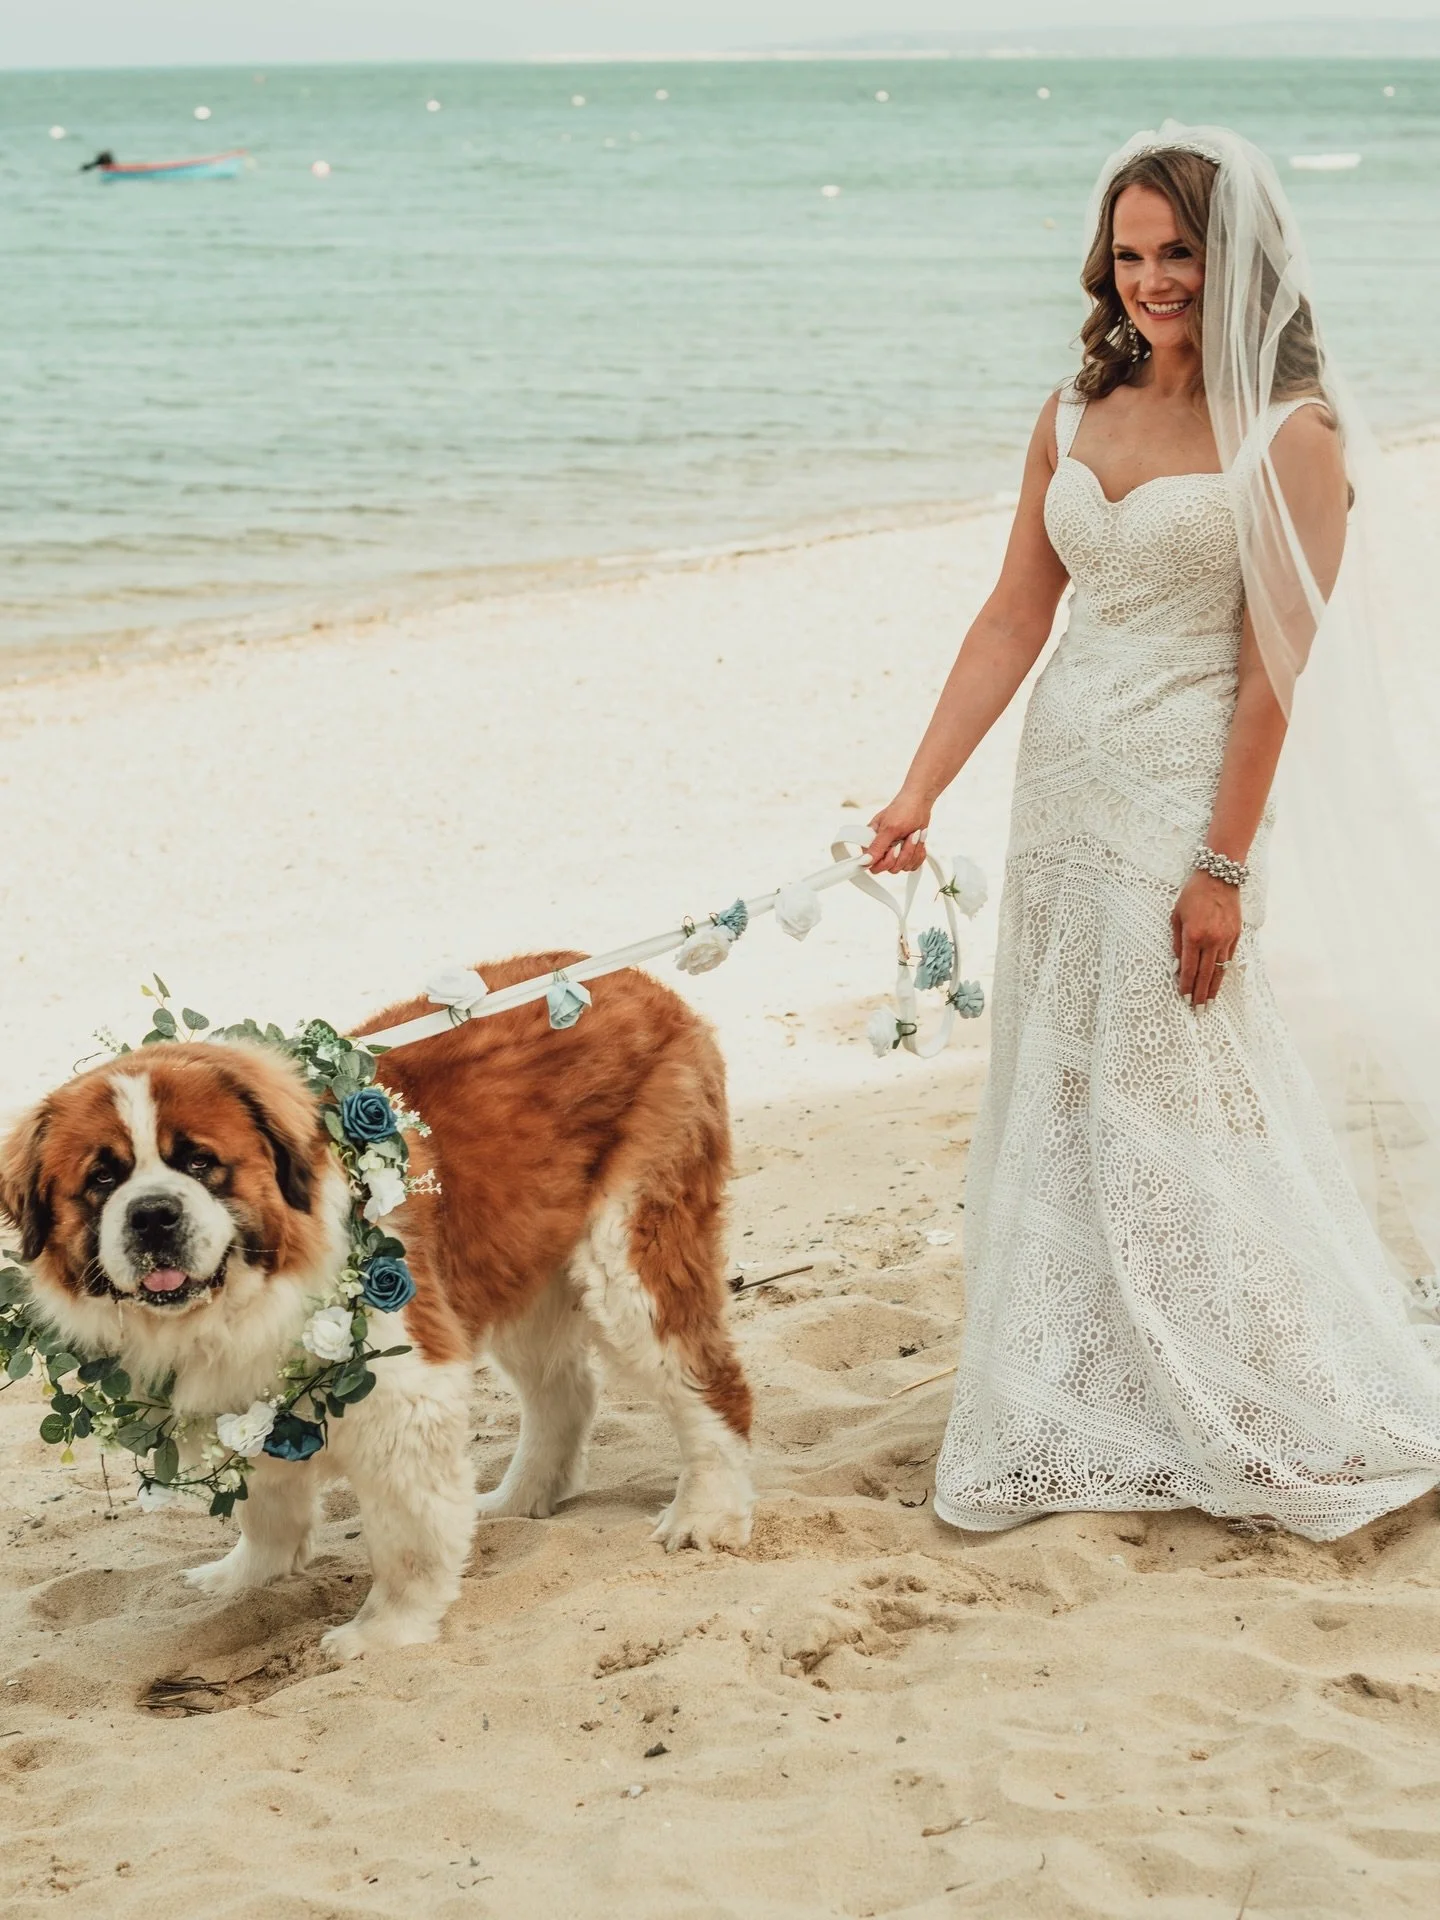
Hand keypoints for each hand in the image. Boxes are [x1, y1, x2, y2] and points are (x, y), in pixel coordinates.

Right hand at [865, 792, 931, 874]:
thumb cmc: (903, 810)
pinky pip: (914, 864)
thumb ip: (877, 846)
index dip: (885, 861)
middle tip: (906, 837)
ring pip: (904, 866)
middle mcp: (881, 849)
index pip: (872, 865)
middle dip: (903, 853)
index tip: (894, 849)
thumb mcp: (889, 828)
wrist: (919, 804)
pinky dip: (919, 852)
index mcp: (871, 842)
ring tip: (913, 834)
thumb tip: (866, 860)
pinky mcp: (906, 855)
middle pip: (891, 868)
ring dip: (913, 850)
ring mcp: (894, 853)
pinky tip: (918, 840)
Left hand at [1172, 871, 1241, 1006]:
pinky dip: (1223, 973)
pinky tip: (1218, 983)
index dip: (1186, 986)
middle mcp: (1211, 940)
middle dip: (1200, 995)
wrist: (1219, 877)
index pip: (1188, 968)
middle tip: (1198, 1012)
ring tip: (1209, 1004)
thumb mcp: (1176, 916)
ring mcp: (1226, 939)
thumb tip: (1176, 965)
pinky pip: (1229, 959)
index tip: (1184, 999)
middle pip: (1205, 975)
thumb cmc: (1193, 894)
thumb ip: (1176, 942)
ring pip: (1219, 970)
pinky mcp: (1236, 936)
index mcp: (1193, 935)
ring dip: (1213, 989)